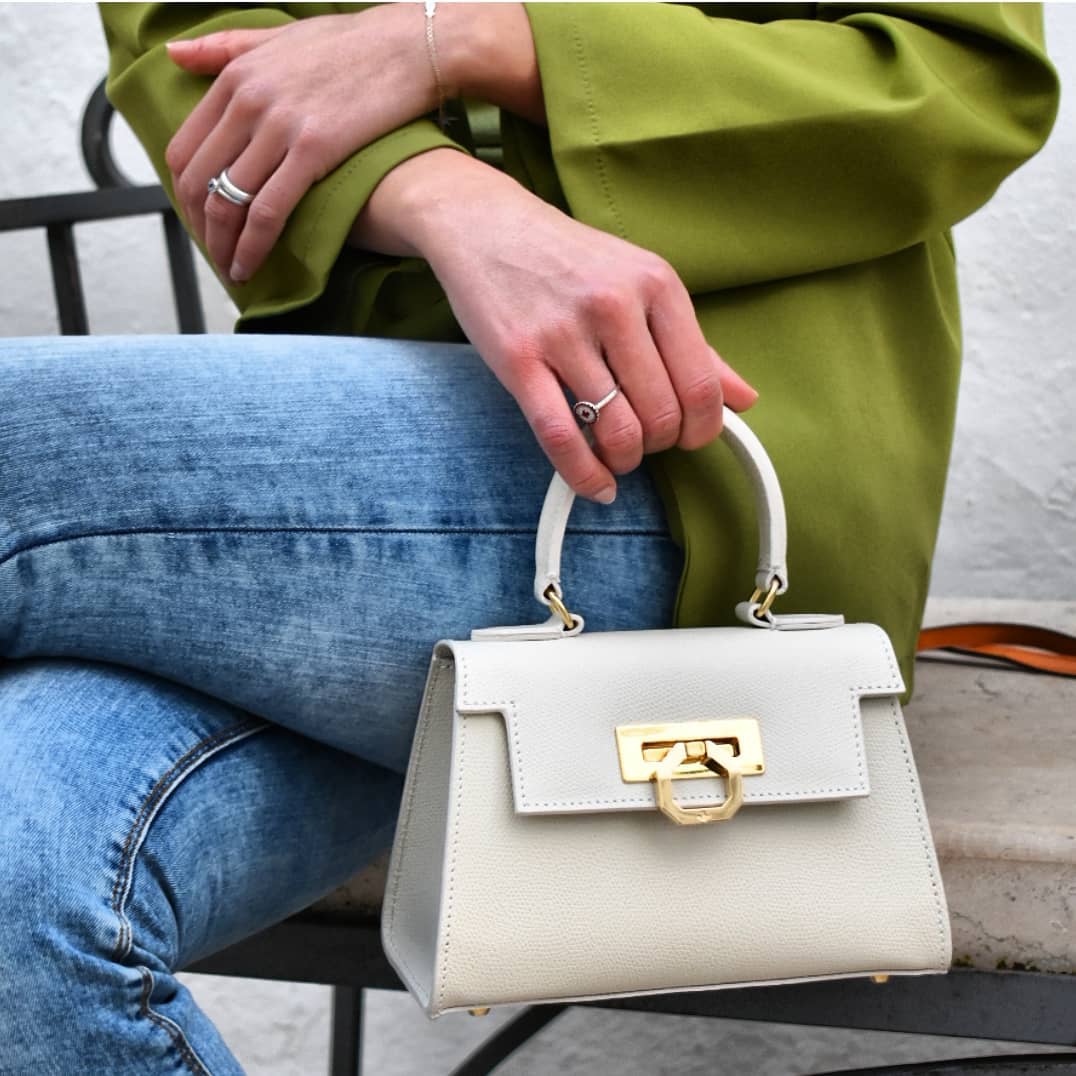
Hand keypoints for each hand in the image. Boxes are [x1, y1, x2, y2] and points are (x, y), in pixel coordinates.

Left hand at [164, 4, 541, 283]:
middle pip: (199, 181)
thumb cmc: (355, 44)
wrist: (411, 45)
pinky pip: (269, 211)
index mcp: (236, 76)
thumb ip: (226, 48)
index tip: (199, 220)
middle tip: (214, 254)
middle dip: (200, 228)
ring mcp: (279, 125)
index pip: (185, 148)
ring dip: (223, 245)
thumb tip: (174, 53)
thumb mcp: (279, 35)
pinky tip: (251, 266)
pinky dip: (253, 246)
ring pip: (228, 201)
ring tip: (232, 269)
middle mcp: (248, 100)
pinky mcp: (314, 150)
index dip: (184, 195)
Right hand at [353, 150, 757, 502]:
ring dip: (625, 460)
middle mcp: (615, 305)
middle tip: (645, 441)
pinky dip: (584, 474)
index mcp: (656, 285)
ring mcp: (564, 333)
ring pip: (617, 431)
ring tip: (617, 453)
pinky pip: (561, 438)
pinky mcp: (519, 360)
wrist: (484, 225)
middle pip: (662, 414)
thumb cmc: (567, 260)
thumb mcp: (641, 283)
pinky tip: (596, 485)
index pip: (701, 383)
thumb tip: (744, 399)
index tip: (690, 439)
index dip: (703, 428)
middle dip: (659, 445)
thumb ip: (694, 344)